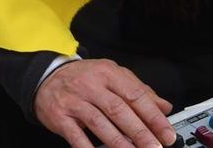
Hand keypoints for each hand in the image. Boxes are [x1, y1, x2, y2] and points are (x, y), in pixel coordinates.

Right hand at [35, 59, 174, 147]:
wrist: (46, 77)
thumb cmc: (83, 79)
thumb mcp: (111, 76)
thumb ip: (138, 90)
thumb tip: (164, 106)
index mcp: (107, 73)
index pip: (135, 95)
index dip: (153, 116)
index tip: (166, 133)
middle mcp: (90, 85)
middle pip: (119, 110)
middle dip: (140, 132)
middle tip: (155, 147)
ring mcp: (74, 101)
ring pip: (100, 123)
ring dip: (120, 142)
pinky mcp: (60, 116)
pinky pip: (76, 135)